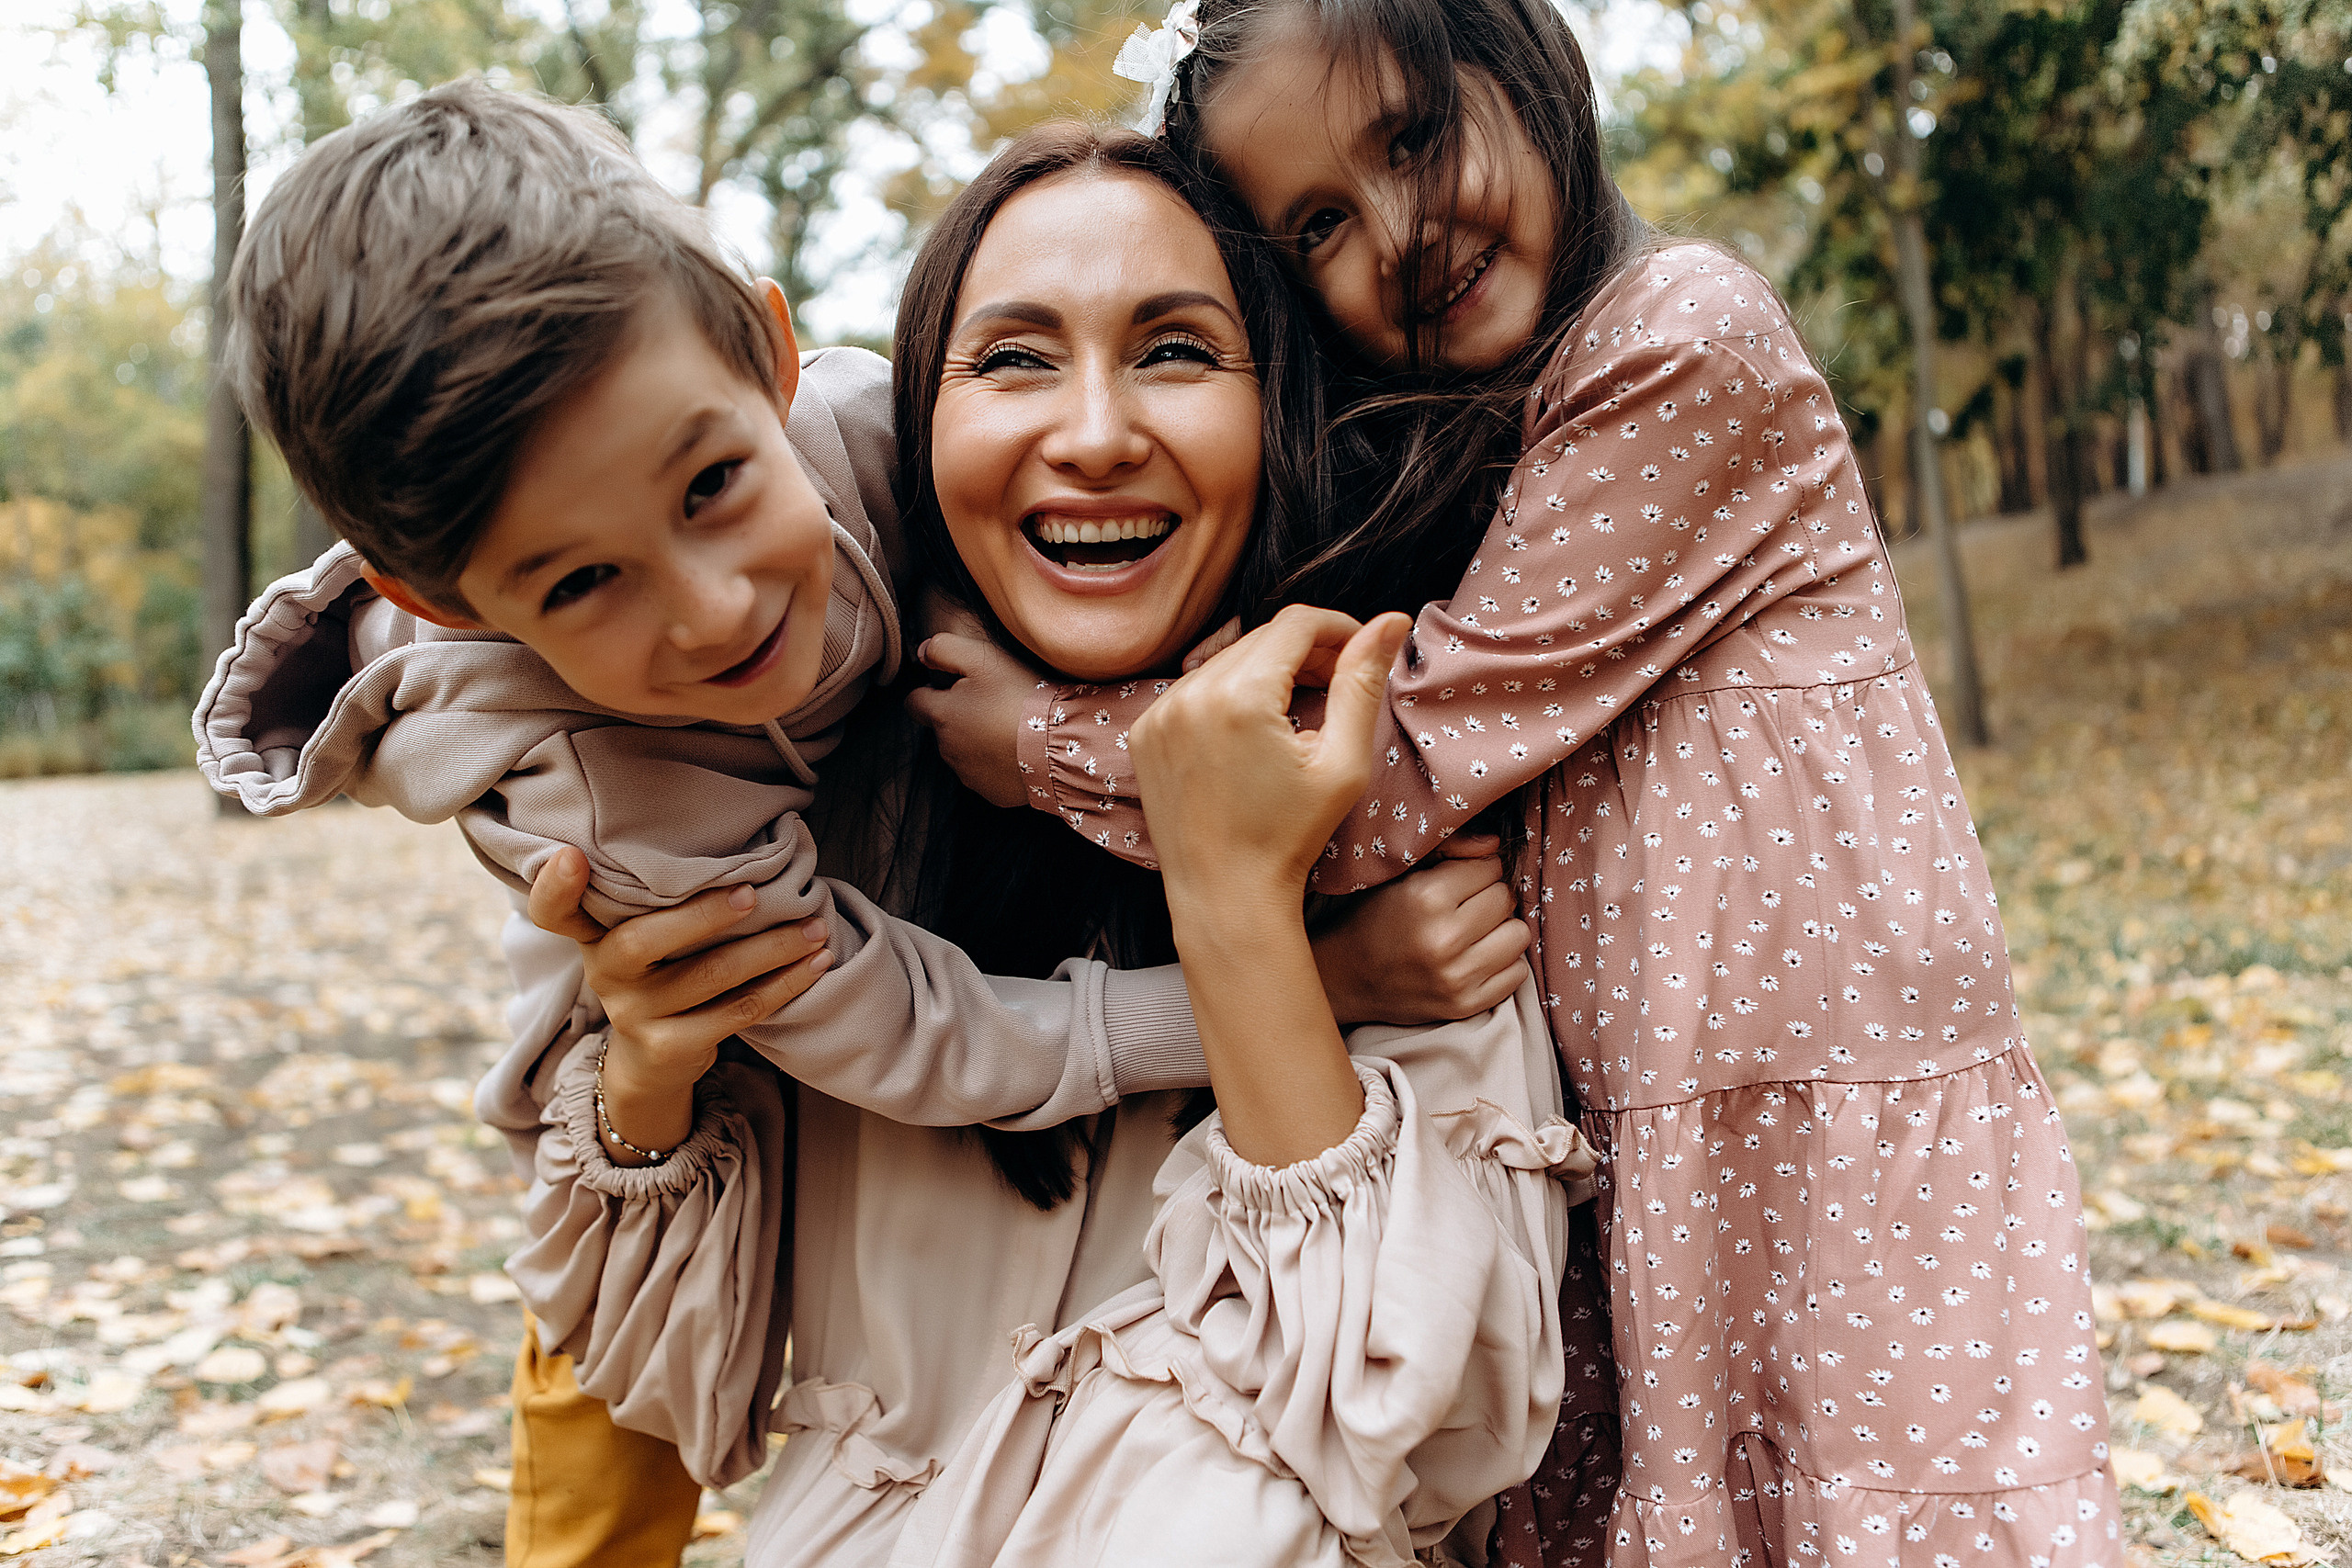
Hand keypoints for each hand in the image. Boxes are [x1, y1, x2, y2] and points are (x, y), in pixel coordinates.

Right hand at [527, 848, 830, 1160]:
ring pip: (709, 976)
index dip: (555, 886)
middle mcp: (604, 974)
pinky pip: (738, 1011)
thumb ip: (657, 898)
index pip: (555, 912)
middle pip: (643, 941)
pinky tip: (815, 963)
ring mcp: (634, 1015)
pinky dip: (783, 985)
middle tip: (757, 893)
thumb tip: (737, 840)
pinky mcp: (671, 1047)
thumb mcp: (639, 935)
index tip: (572, 856)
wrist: (652, 1060)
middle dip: (704, 915)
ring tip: (815, 928)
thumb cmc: (659, 972)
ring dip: (771, 949)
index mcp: (592, 936)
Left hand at [904, 611, 1033, 810]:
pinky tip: (1017, 751)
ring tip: (1008, 728)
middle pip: (941, 727)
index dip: (929, 690)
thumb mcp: (983, 659)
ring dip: (977, 740)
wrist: (1058, 745)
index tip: (954, 686)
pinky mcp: (990, 792)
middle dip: (959, 715)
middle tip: (993, 703)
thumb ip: (945, 649)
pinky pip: (986, 774)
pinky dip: (996, 763)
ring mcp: (968, 774)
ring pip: (962, 752)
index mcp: (941, 715)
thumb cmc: (1019, 697)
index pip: (914, 702)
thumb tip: (923, 651)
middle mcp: (947, 748)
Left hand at [1129, 604, 1409, 908]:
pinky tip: (1254, 730)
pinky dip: (1228, 695)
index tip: (1361, 650)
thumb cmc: (1290, 836)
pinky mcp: (1145, 732)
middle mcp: (1191, 694)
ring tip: (1300, 707)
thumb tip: (1391, 621)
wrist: (1225, 894)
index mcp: (1241, 696)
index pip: (1296, 623)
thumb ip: (1362, 684)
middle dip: (1307, 650)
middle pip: (1261, 638)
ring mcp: (1160, 712)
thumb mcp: (1342, 762)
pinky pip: (1195, 689)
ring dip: (1267, 670)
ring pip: (1227, 660)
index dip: (1338, 627)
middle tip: (1339, 681)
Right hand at [1312, 833, 1531, 1024]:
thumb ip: (1451, 848)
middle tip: (1465, 906)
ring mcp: (1457, 977)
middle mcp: (1444, 939)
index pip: (1491, 867)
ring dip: (1501, 930)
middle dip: (1490, 897)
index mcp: (1427, 897)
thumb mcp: (1401, 872)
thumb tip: (1496, 843)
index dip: (1478, 870)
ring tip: (1474, 932)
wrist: (1344, 976)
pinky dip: (1502, 964)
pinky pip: (1517, 974)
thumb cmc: (1373, 917)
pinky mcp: (1465, 1005)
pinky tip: (1476, 958)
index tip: (1460, 881)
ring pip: (1518, 935)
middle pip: (1506, 899)